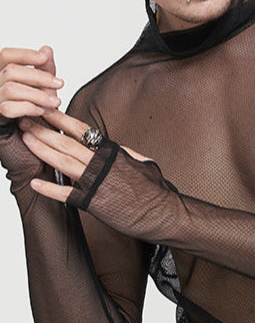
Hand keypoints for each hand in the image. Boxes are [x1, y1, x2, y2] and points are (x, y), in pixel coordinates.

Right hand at [0, 46, 62, 123]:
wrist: (30, 135)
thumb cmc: (33, 107)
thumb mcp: (42, 85)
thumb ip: (44, 68)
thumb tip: (46, 49)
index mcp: (2, 72)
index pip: (6, 55)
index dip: (25, 54)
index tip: (44, 58)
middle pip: (11, 71)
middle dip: (38, 76)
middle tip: (59, 83)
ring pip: (11, 89)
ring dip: (38, 95)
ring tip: (56, 102)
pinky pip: (9, 108)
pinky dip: (30, 108)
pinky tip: (43, 111)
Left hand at [19, 109, 151, 201]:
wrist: (162, 212)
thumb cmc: (156, 190)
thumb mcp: (145, 163)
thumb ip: (127, 154)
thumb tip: (120, 148)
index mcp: (112, 151)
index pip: (81, 130)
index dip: (61, 119)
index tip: (45, 110)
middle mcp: (102, 163)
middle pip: (66, 142)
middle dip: (43, 130)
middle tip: (25, 121)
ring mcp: (96, 182)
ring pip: (63, 161)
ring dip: (41, 150)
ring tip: (25, 140)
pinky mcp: (93, 202)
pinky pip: (66, 194)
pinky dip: (49, 188)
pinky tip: (35, 182)